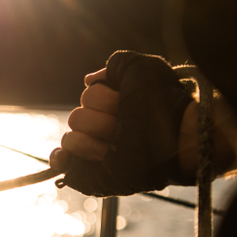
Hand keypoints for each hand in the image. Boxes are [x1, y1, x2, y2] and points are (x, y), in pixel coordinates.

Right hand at [51, 51, 194, 196]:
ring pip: (72, 137)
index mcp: (112, 107)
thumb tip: (89, 80)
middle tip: (126, 124)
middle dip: (101, 119)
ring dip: (95, 139)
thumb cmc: (164, 103)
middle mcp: (102, 126)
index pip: (87, 98)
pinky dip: (60, 158)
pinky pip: (61, 162)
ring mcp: (96, 150)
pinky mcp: (92, 172)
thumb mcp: (143, 69)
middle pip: (77, 117)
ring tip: (120, 142)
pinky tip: (68, 157)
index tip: (123, 102)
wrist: (176, 136)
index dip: (103, 99)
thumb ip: (117, 64)